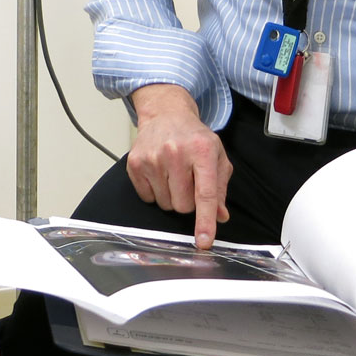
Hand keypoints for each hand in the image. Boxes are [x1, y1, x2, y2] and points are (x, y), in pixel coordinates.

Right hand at [127, 84, 231, 248]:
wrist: (165, 114)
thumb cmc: (193, 137)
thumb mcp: (217, 156)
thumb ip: (220, 188)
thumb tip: (220, 216)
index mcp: (202, 151)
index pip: (204, 194)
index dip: (205, 221)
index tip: (204, 242)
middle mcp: (175, 153)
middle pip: (183, 206)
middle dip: (188, 201)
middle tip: (188, 181)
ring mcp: (152, 158)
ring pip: (165, 204)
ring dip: (171, 196)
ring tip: (173, 174)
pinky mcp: (135, 163)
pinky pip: (147, 198)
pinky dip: (155, 192)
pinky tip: (159, 173)